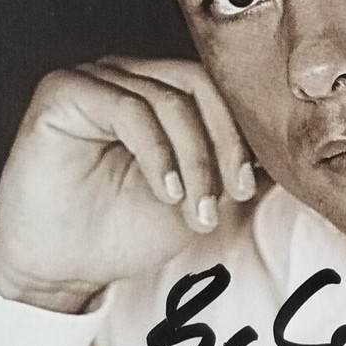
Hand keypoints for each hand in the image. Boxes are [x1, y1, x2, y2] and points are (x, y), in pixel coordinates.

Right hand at [0, 57, 255, 313]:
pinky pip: (128, 109)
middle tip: (228, 196)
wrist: (62, 268)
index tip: (246, 187)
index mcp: (157, 92)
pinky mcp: (64, 91)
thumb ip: (232, 167)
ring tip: (193, 208)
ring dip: (193, 159)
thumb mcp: (197, 197)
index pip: (213, 90)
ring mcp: (95, 79)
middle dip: (221, 145)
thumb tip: (283, 152)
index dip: (237, 135)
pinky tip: (166, 191)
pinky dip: (157, 153)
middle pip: (196, 86)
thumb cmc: (123, 230)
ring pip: (167, 100)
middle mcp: (126, 77)